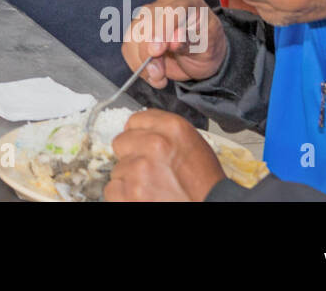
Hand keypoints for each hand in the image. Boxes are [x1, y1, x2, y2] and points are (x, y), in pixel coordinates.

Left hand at [105, 110, 225, 201]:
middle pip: (121, 142)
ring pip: (118, 168)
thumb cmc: (205, 184)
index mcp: (172, 128)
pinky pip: (112, 189)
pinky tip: (142, 198)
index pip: (135, 120)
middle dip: (132, 156)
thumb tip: (140, 130)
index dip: (138, 135)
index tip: (142, 146)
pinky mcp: (129, 193)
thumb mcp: (193, 145)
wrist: (212, 206)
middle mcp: (154, 144)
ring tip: (152, 188)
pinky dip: (124, 196)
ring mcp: (139, 170)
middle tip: (149, 171)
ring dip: (130, 179)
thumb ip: (165, 133)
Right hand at [122, 0, 226, 89]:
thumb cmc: (209, 47)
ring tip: (158, 78)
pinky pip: (129, 47)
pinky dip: (136, 64)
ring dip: (141, 61)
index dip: (161, 29)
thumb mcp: (209, 48)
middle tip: (159, 74)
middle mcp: (166, 4)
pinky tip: (152, 75)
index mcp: (189, 2)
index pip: (171, 10)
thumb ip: (191, 43)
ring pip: (133, 35)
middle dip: (148, 51)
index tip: (156, 51)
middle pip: (148, 22)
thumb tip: (175, 40)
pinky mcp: (138, 30)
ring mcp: (149, 16)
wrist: (200, 55)